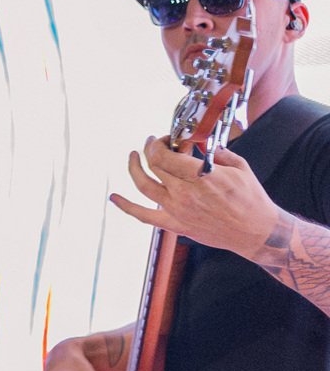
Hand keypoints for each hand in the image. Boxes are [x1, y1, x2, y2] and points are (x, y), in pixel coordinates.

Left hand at [111, 137, 284, 258]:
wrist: (257, 232)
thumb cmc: (251, 199)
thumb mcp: (238, 167)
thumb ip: (215, 152)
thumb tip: (199, 144)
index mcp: (201, 176)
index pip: (164, 155)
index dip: (159, 143)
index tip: (165, 139)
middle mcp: (185, 193)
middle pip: (154, 166)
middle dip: (151, 150)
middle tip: (154, 144)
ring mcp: (177, 210)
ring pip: (143, 186)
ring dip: (133, 168)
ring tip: (133, 157)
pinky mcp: (175, 225)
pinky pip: (143, 215)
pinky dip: (125, 206)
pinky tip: (114, 197)